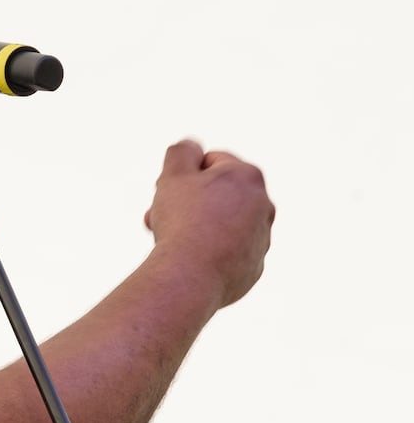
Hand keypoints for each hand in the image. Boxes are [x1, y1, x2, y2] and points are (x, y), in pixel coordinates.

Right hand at [143, 139, 274, 307]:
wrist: (191, 275)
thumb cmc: (182, 221)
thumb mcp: (174, 175)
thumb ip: (182, 152)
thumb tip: (192, 146)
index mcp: (248, 176)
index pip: (210, 162)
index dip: (182, 175)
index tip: (166, 193)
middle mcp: (263, 205)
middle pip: (218, 194)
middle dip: (188, 202)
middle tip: (159, 217)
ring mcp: (261, 238)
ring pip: (222, 224)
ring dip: (198, 226)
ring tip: (170, 240)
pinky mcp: (254, 266)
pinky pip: (226, 251)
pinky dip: (208, 252)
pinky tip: (188, 259)